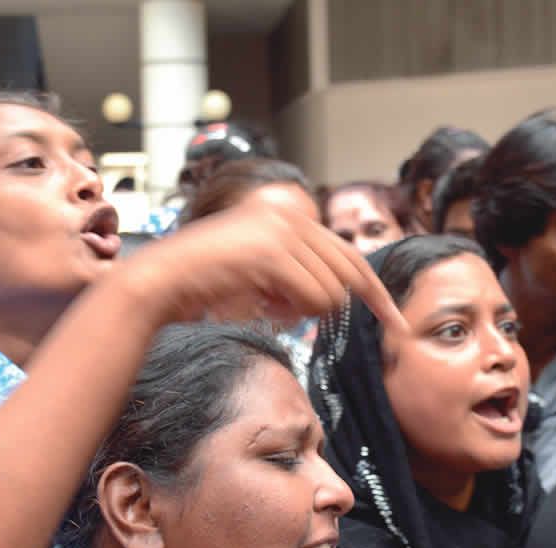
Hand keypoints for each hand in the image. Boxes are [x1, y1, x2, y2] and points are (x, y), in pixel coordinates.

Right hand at [124, 197, 406, 332]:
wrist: (160, 282)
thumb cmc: (205, 284)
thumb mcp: (260, 269)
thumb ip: (298, 268)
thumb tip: (343, 293)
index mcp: (285, 210)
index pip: (348, 252)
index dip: (374, 290)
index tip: (395, 320)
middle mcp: (288, 212)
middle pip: (350, 269)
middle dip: (355, 305)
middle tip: (364, 328)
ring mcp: (281, 229)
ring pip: (333, 291)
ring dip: (305, 312)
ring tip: (267, 305)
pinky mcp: (273, 251)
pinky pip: (314, 298)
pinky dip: (294, 313)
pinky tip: (262, 305)